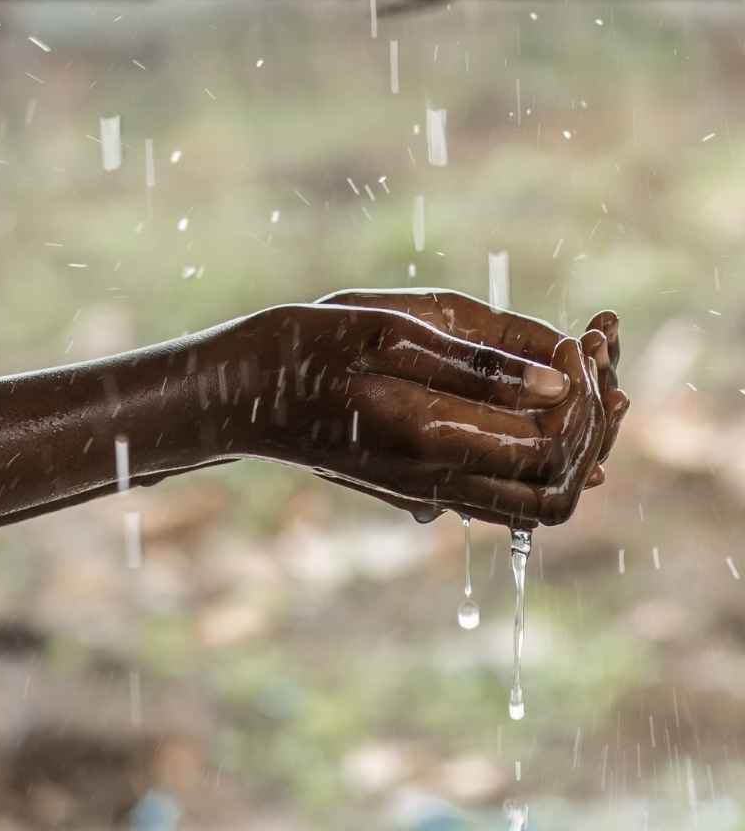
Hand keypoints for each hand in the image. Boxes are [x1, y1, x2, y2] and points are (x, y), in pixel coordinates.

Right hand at [315, 291, 629, 519]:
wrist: (237, 395)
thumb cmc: (300, 349)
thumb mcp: (383, 330)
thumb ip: (474, 363)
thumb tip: (556, 382)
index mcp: (432, 438)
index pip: (550, 443)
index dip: (582, 395)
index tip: (575, 342)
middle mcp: (439, 480)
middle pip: (559, 486)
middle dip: (593, 426)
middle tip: (592, 362)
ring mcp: (430, 491)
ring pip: (537, 500)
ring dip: (573, 445)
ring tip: (582, 380)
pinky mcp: (420, 487)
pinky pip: (504, 494)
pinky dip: (538, 455)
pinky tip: (541, 404)